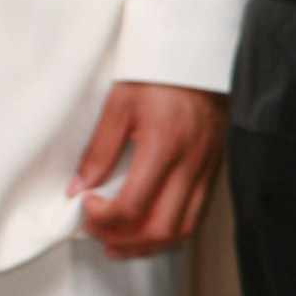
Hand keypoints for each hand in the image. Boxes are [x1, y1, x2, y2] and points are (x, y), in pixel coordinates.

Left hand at [71, 83, 225, 256]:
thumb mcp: (120, 103)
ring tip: (123, 243)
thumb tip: (80, 185)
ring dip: (150, 244)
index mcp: (164, 146)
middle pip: (160, 228)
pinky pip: (198, 213)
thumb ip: (99, 148)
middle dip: (125, 241)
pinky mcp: (215, 167)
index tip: (86, 206)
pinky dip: (174, 229)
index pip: (133, 205)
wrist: (198, 52)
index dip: (104, 218)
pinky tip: (153, 226)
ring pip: (184, 228)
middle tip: (100, 236)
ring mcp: (207, 168)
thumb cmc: (159, 71)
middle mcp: (191, 163)